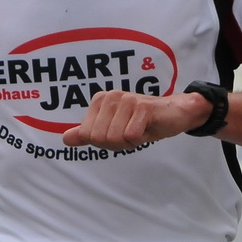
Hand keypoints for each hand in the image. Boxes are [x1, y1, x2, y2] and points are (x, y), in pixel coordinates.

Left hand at [62, 89, 211, 150]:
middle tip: (132, 132)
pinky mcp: (143, 107)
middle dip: (117, 144)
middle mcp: (111, 97)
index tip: (120, 132)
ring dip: (130, 142)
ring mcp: (127, 100)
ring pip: (115, 138)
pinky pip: (131, 136)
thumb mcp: (112, 128)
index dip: (105, 142)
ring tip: (140, 129)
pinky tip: (148, 128)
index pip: (88, 136)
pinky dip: (141, 139)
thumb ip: (89, 133)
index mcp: (100, 100)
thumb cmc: (143, 121)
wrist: (175, 114)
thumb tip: (66, 139)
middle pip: (100, 139)